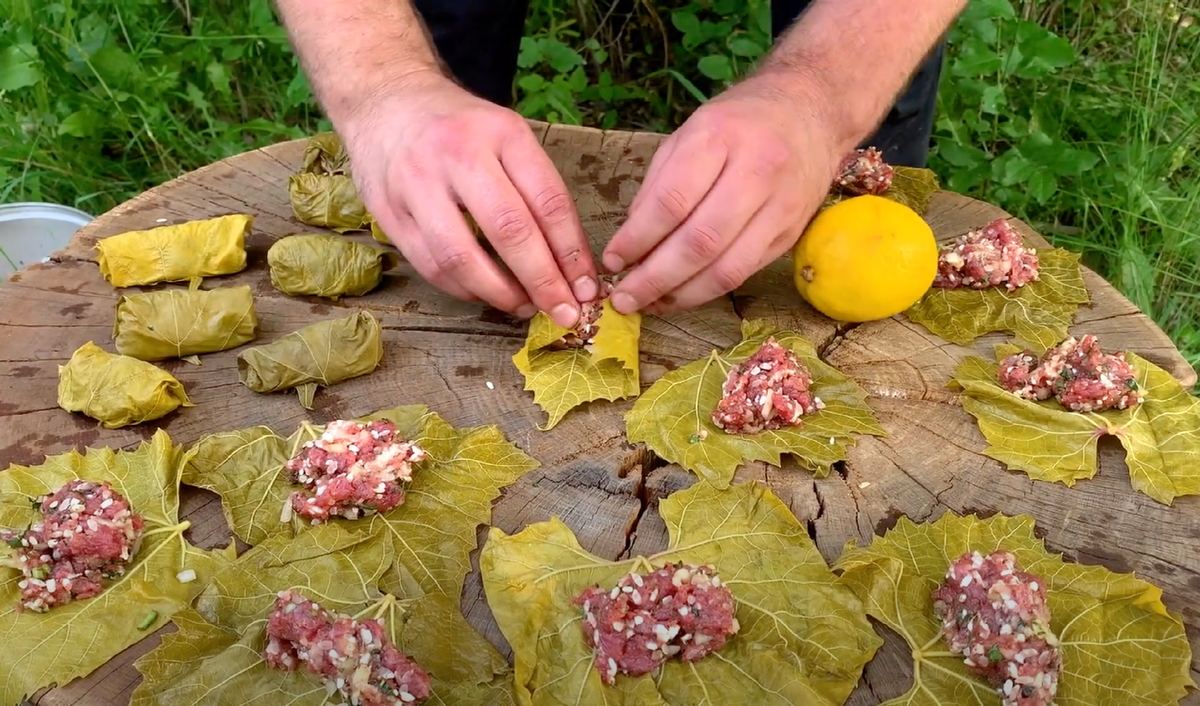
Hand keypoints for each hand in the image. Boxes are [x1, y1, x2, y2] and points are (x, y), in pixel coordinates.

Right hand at [340, 72, 596, 326]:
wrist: (385, 101)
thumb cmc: (459, 127)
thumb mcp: (506, 136)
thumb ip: (536, 190)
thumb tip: (570, 261)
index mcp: (501, 133)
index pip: (548, 200)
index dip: (572, 252)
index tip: (587, 288)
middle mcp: (458, 154)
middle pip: (509, 230)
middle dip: (543, 281)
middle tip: (564, 313)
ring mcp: (416, 183)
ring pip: (462, 257)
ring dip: (500, 294)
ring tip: (524, 307)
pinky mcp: (388, 211)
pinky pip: (431, 265)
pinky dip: (465, 289)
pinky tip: (486, 294)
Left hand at [602, 70, 848, 314]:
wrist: (812, 111)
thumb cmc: (740, 122)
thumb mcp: (690, 134)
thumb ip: (659, 185)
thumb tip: (631, 242)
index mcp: (720, 137)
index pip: (671, 201)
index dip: (637, 238)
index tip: (612, 260)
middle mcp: (756, 171)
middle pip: (699, 242)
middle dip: (655, 278)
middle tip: (624, 298)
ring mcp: (780, 206)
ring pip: (726, 268)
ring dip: (681, 295)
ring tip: (649, 305)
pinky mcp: (790, 233)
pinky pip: (744, 272)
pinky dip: (707, 290)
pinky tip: (680, 295)